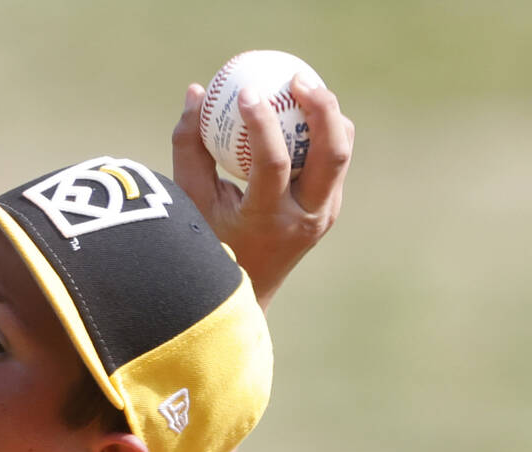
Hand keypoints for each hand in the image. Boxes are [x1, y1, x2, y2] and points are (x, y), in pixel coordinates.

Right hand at [172, 76, 353, 307]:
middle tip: (294, 78)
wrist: (244, 294)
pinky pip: (334, 160)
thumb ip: (190, 149)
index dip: (260, 121)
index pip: (273, 162)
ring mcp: (323, 215)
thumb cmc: (209, 246)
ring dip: (327, 115)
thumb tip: (197, 93)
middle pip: (332, 153)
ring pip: (341, 152)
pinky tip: (300, 111)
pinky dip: (321, 131)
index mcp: (267, 222)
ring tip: (300, 88)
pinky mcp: (329, 209)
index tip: (244, 91)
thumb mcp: (192, 203)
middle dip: (321, 106)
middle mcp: (304, 219)